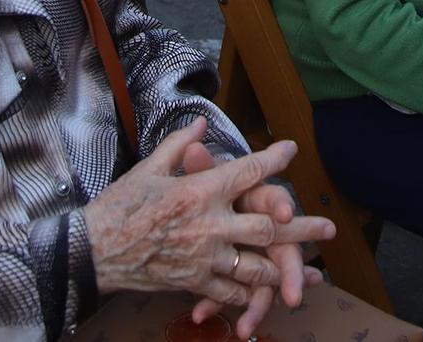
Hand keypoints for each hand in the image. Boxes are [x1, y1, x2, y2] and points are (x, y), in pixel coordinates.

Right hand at [82, 119, 336, 323]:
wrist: (94, 251)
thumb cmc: (120, 205)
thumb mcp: (149, 168)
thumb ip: (181, 146)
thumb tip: (203, 126)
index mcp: (200, 191)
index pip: (248, 171)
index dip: (274, 159)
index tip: (292, 150)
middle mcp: (210, 224)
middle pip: (267, 226)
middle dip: (300, 228)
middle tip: (328, 228)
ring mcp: (205, 257)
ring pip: (258, 264)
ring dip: (286, 267)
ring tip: (311, 271)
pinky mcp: (195, 282)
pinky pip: (232, 291)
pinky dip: (253, 293)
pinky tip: (271, 295)